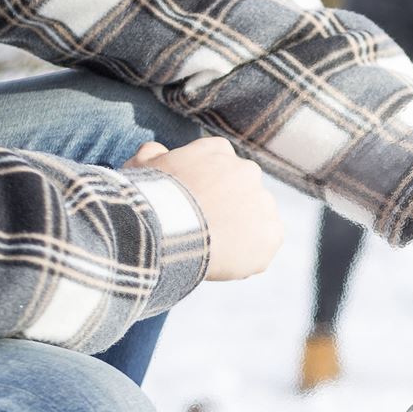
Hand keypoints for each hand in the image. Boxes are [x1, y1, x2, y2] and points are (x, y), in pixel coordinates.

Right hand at [124, 138, 282, 280]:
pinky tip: (229, 260)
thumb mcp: (141, 168)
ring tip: (214, 248)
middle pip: (241, 192)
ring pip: (256, 217)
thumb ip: (153, 154)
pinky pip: (266, 244)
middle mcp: (248, 171)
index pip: (219, 168)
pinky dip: (252, 253)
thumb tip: (158, 152)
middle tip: (204, 229)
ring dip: (242, 230)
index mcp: (219, 151)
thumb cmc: (151, 199)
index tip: (192, 205)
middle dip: (227, 207)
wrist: (167, 232)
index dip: (206, 189)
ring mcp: (263, 202)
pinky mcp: (272, 233)